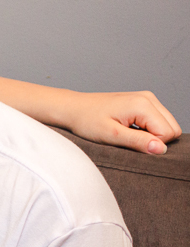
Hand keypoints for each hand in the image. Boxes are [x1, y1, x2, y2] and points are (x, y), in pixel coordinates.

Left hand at [61, 90, 181, 153]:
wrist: (73, 108)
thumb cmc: (87, 121)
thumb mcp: (111, 136)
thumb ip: (138, 142)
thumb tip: (160, 149)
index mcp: (143, 104)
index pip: (168, 133)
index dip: (151, 145)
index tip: (129, 143)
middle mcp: (149, 98)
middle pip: (172, 128)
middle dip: (154, 140)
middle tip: (128, 140)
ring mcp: (147, 98)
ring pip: (167, 125)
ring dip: (150, 135)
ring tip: (126, 134)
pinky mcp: (143, 101)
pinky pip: (157, 120)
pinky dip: (147, 129)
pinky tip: (128, 129)